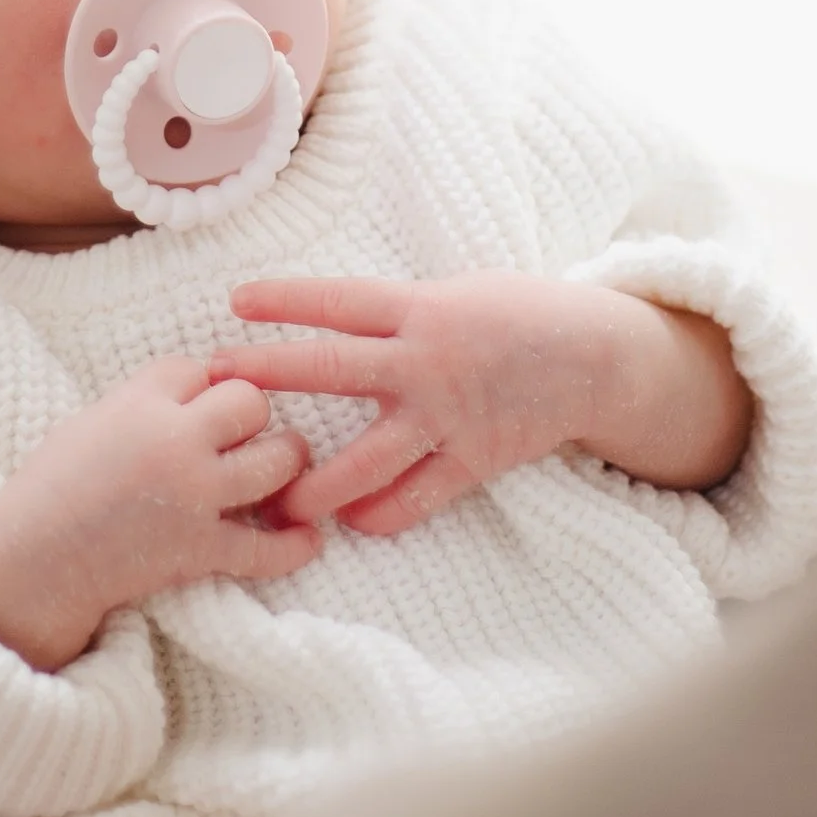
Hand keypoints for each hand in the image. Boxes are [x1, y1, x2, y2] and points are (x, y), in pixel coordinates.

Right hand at [0, 360, 316, 672]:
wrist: (29, 564)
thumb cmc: (50, 488)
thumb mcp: (91, 421)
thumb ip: (146, 401)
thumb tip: (204, 386)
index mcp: (138, 402)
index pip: (199, 368)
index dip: (204, 385)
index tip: (198, 403)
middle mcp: (174, 441)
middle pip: (250, 401)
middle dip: (251, 414)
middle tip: (244, 433)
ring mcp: (193, 497)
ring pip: (276, 460)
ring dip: (284, 462)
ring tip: (281, 467)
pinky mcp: (199, 551)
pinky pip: (266, 548)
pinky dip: (294, 546)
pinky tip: (309, 537)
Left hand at [222, 272, 750, 537]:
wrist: (595, 356)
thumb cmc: (519, 315)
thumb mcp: (456, 292)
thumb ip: (399, 311)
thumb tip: (337, 316)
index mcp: (422, 309)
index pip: (340, 301)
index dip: (288, 299)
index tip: (235, 301)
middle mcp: (427, 361)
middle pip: (336, 369)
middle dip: (273, 375)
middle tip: (221, 388)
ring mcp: (450, 415)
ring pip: (371, 455)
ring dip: (321, 481)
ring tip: (277, 501)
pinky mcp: (475, 459)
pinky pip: (421, 496)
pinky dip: (386, 513)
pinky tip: (355, 524)